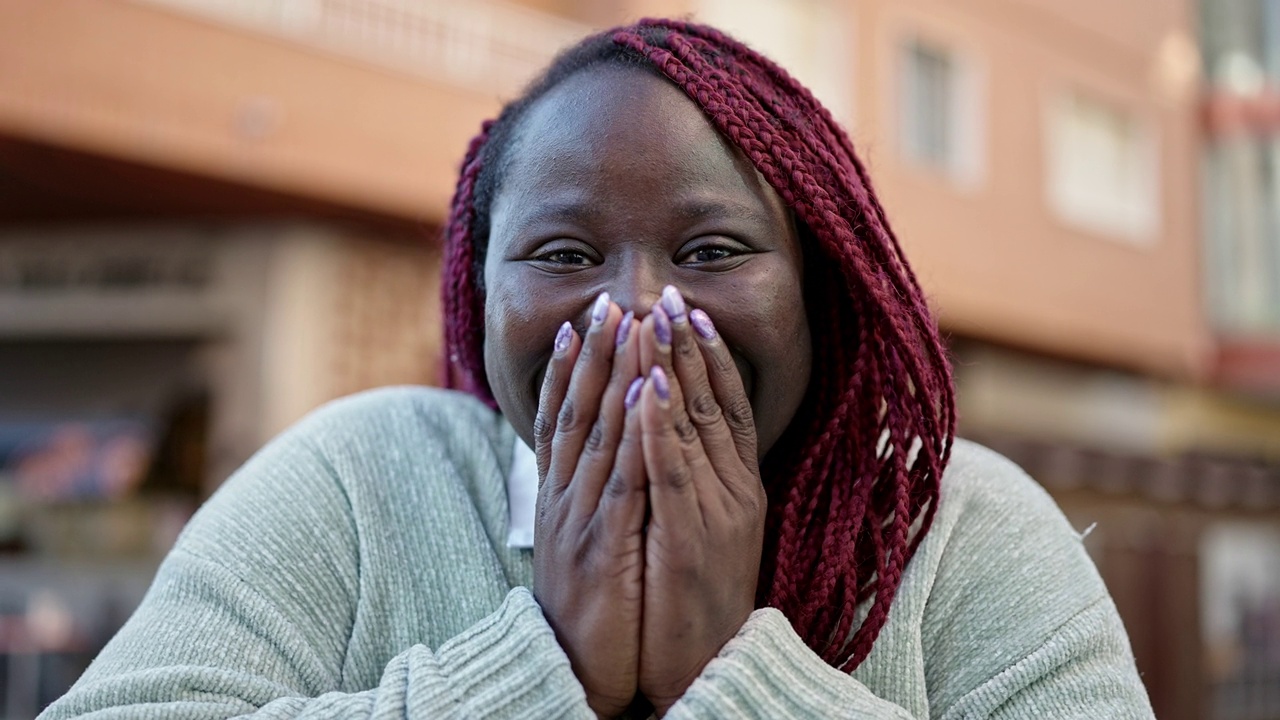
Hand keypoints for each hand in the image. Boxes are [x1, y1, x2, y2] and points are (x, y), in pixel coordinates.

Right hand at [532, 296, 646, 717]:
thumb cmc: (586, 609)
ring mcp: (580, 519)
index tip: (579, 321)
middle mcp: (563, 499)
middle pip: (574, 413)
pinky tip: (642, 396)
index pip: (560, 420)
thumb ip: (583, 500)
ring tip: (625, 325)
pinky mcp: (603, 545)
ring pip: (596, 434)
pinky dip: (631, 434)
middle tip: (604, 300)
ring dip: (610, 376)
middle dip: (589, 354)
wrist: (571, 671)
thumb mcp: (578, 545)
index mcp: (560, 498)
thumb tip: (591, 461)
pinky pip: (620, 480)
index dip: (566, 369)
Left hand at [632, 293, 766, 714]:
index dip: (713, 358)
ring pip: (697, 427)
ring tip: (659, 318)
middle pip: (715, 404)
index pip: (729, 408)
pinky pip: (674, 472)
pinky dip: (663, 426)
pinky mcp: (690, 538)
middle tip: (673, 293)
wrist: (706, 668)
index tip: (692, 312)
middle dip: (692, 347)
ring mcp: (717, 514)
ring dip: (678, 369)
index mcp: (738, 489)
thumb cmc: (697, 600)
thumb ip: (699, 483)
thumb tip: (682, 438)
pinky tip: (651, 387)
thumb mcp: (705, 530)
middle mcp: (735, 493)